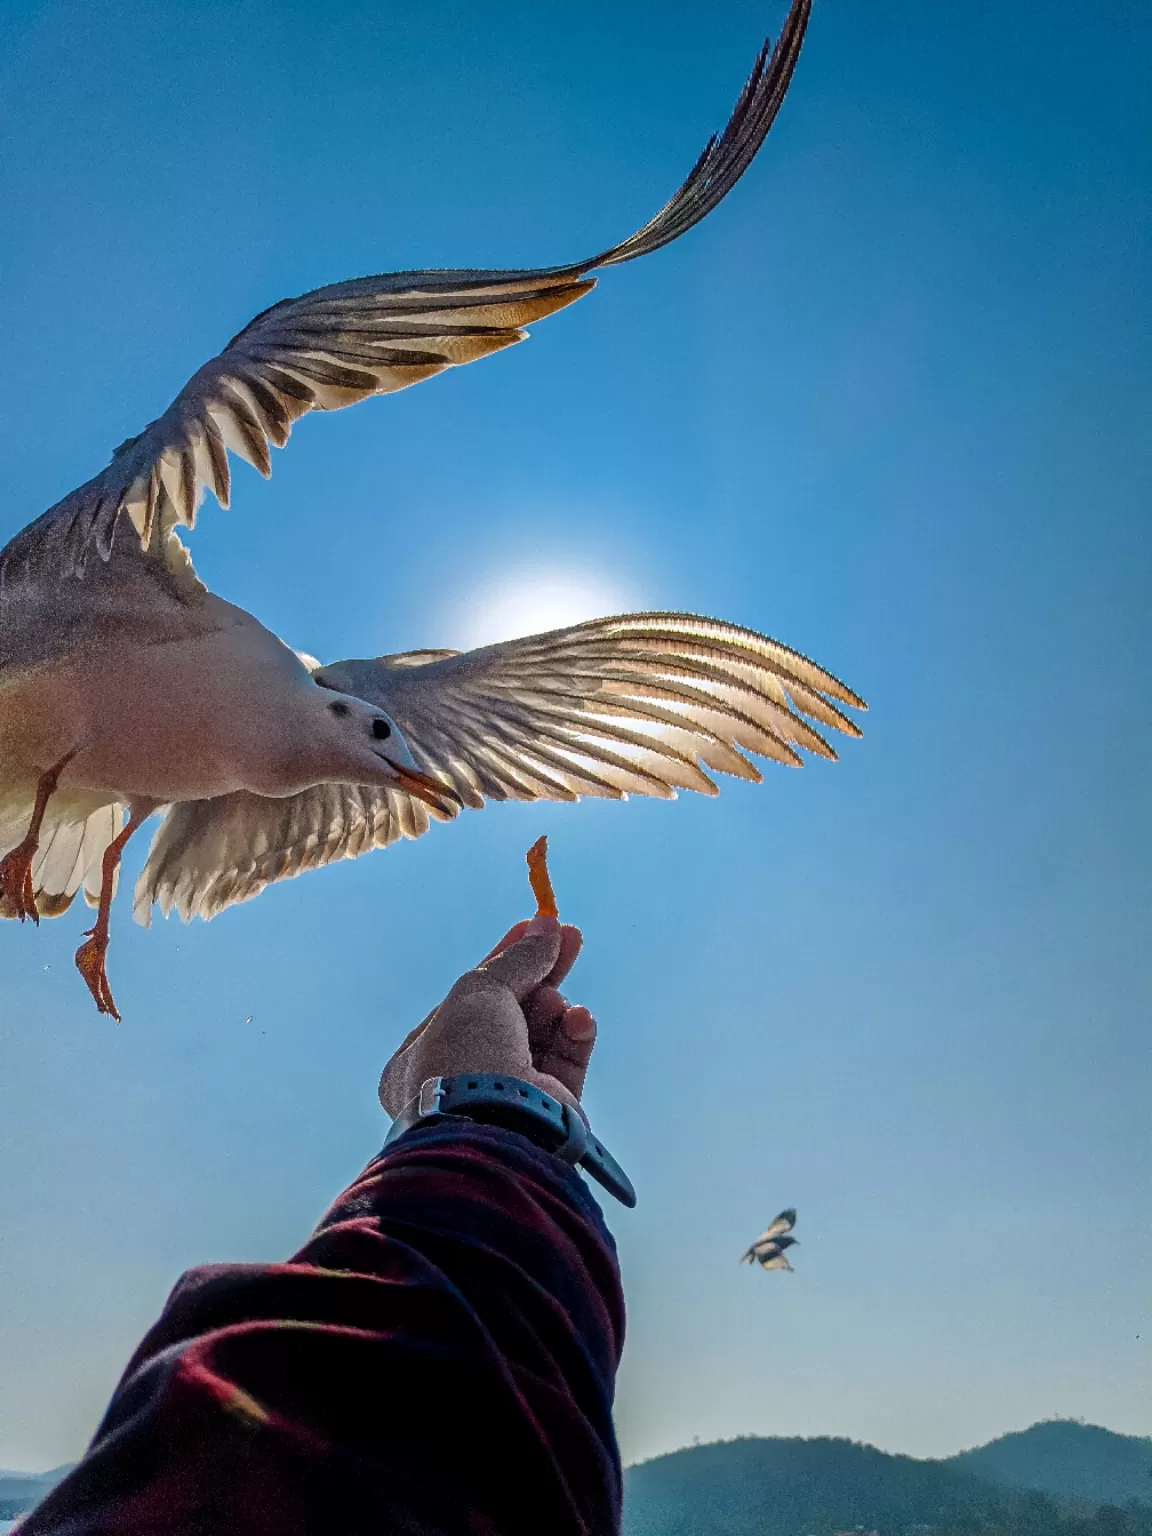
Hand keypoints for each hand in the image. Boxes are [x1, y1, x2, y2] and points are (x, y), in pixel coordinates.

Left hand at [379, 914, 596, 1119]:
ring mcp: (505, 1097)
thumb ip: (517, 958)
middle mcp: (460, 1079)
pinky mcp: (549, 1112)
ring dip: (556, 1007)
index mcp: (422, 1056)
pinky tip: (579, 1021)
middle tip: (571, 937)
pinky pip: (566, 1063)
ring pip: (542, 1035)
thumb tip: (548, 926)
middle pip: (512, 1011)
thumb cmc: (465, 1056)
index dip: (505, 958)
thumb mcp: (480, 990)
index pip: (471, 996)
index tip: (536, 926)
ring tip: (559, 1002)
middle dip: (543, 973)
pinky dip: (575, 1036)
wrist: (494, 1126)